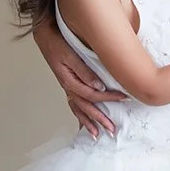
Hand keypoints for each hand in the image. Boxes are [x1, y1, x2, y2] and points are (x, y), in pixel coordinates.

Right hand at [33, 18, 123, 138]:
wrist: (45, 36)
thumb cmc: (57, 42)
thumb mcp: (70, 55)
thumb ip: (85, 71)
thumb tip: (99, 87)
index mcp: (70, 81)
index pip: (93, 94)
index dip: (110, 98)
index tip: (124, 98)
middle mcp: (68, 87)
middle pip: (86, 107)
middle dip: (100, 120)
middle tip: (112, 130)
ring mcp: (67, 87)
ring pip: (78, 109)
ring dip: (88, 122)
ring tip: (97, 135)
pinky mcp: (67, 84)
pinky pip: (74, 104)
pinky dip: (80, 115)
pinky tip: (83, 123)